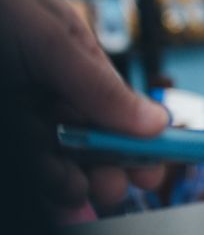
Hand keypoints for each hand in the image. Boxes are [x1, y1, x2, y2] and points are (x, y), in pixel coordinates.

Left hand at [0, 0, 168, 211]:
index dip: (141, 137)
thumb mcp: (48, 40)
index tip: (157, 166)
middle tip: (113, 188)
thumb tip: (153, 120)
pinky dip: (48, 187)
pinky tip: (55, 193)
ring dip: (72, 181)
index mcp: (70, 58)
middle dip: (108, 167)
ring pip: (59, 162)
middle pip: (92, 140)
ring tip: (73, 190)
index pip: (118, 104)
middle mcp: (46, 91)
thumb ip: (99, 84)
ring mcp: (23, 117)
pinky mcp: (10, 140)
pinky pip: (33, 172)